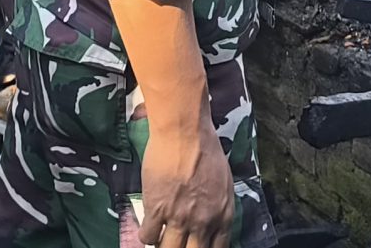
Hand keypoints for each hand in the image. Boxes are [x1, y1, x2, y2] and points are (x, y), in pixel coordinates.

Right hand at [138, 125, 233, 247]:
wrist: (185, 133)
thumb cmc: (206, 150)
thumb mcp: (223, 183)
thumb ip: (217, 207)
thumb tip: (210, 219)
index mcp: (223, 217)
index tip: (195, 245)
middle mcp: (203, 223)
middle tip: (177, 242)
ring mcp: (179, 219)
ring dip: (164, 245)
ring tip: (161, 238)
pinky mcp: (156, 211)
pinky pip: (148, 236)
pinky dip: (147, 235)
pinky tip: (149, 226)